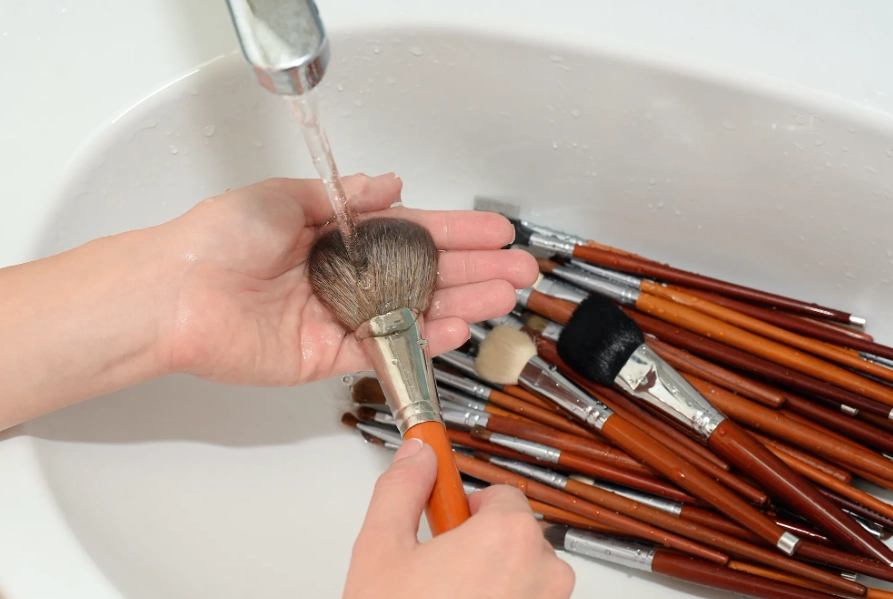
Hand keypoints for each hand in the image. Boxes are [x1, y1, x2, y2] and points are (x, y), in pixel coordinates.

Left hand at [158, 173, 537, 385]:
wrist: (176, 293)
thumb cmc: (218, 238)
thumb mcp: (285, 196)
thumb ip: (345, 196)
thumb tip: (390, 183)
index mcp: (337, 236)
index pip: (411, 232)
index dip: (455, 231)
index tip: (495, 231)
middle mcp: (346, 277)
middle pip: (424, 274)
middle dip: (474, 271)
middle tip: (517, 271)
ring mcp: (341, 317)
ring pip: (414, 313)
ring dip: (463, 305)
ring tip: (504, 297)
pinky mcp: (327, 356)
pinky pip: (386, 349)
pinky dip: (422, 341)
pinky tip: (458, 328)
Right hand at [342, 439, 575, 598]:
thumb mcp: (381, 551)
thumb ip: (402, 489)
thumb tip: (417, 455)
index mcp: (509, 538)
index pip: (501, 495)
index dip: (464, 507)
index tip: (443, 515)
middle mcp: (545, 575)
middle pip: (515, 537)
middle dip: (477, 546)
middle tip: (433, 572)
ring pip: (522, 578)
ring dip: (491, 583)